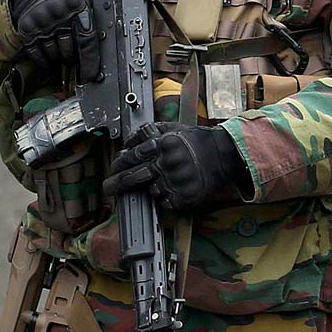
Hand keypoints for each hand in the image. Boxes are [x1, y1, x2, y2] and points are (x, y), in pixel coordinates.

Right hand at [10, 0, 99, 81]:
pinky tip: (49, 59)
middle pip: (69, 52)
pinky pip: (38, 55)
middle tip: (73, 59)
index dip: (89, 63)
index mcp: (77, 5)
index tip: (90, 77)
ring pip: (53, 55)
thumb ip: (92, 22)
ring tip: (61, 53)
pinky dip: (44, 61)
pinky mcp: (28, 28)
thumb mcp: (84, 2)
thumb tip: (106, 53)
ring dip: (58, 59)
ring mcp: (41, 21)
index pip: (87, 41)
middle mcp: (58, 13)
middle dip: (72, 59)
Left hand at [101, 122, 246, 211]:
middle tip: (107, 188)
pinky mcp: (185, 196)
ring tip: (158, 183)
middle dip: (116, 184)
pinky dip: (164, 199)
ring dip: (149, 189)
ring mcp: (176, 180)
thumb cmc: (196, 141)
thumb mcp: (173, 129)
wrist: (223, 154)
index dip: (119, 164)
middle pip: (133, 177)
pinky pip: (165, 202)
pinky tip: (172, 190)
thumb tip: (128, 141)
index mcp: (162, 145)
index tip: (113, 169)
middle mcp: (167, 162)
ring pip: (150, 191)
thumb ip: (149, 133)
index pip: (131, 156)